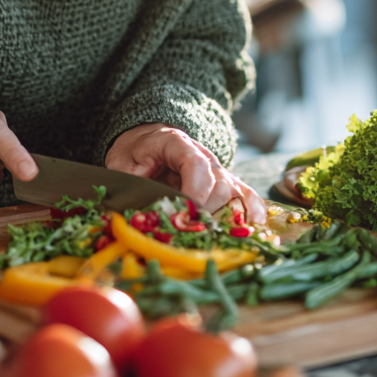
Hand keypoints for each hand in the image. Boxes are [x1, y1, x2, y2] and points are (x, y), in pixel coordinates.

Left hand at [105, 123, 265, 223]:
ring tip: (214, 238)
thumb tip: (131, 217)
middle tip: (191, 233)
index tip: (185, 214)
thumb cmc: (134, 152)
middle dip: (207, 213)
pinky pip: (246, 194)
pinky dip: (252, 211)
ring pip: (234, 193)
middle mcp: (203, 155)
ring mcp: (217, 169)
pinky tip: (254, 228)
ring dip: (226, 218)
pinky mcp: (225, 182)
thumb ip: (128, 186)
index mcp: (175, 143)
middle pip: (218, 184)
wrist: (146, 137)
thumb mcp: (122, 164)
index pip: (195, 164)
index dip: (194, 192)